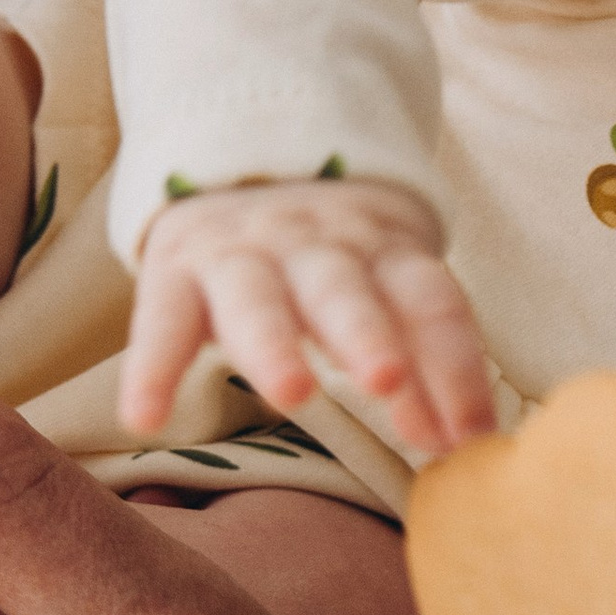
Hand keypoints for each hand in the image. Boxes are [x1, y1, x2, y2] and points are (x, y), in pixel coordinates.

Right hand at [123, 177, 494, 454]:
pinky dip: (152, 367)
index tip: (471, 439)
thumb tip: (458, 447)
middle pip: (345, 289)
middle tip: (387, 382)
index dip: (455, 366)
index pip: (430, 302)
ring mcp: (242, 252)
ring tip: (292, 395)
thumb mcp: (387, 295)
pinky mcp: (176, 268)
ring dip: (275, 344)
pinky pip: (161, 320)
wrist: (248, 166)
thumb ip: (422, 367)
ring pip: (257, 297)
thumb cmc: (339, 264)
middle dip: (367, 334)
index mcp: (385, 250)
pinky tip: (143, 418)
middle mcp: (316, 245)